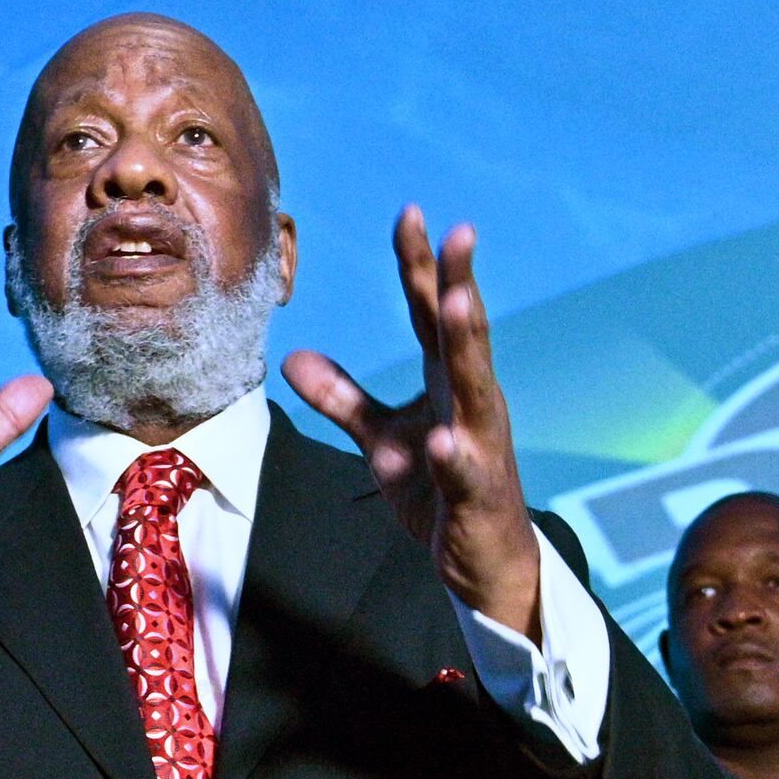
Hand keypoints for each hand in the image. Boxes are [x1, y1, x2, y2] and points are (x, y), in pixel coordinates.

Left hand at [281, 207, 543, 637]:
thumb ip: (343, 399)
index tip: (410, 213)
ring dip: (467, 346)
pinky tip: (443, 438)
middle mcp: (471, 404)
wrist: (484, 565)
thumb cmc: (439, 494)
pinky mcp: (477, 494)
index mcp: (447, 384)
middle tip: (460, 234)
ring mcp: (479, 446)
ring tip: (456, 305)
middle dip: (460, 284)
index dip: (421, 265)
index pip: (432, 313)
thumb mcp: (381, 442)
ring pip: (476, 389)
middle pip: (463, 335)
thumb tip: (294, 358)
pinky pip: (465, 470)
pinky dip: (455, 453)